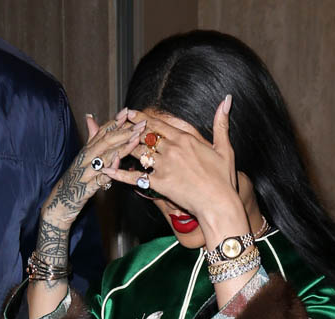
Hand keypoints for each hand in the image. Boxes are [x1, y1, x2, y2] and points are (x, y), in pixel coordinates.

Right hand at [41, 111, 145, 228]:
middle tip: (141, 124)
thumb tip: (90, 118)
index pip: (102, 132)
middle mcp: (85, 158)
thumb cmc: (75, 180)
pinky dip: (109, 170)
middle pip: (106, 141)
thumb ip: (90, 139)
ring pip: (105, 157)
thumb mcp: (83, 158)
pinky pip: (99, 178)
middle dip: (125, 131)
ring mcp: (86, 173)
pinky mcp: (86, 188)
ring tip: (136, 139)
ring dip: (121, 147)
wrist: (59, 202)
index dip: (115, 121)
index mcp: (86, 151)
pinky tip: (118, 163)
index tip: (128, 111)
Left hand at [101, 97, 242, 229]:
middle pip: (145, 136)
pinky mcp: (159, 183)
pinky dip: (120, 173)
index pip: (159, 124)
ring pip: (138, 152)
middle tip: (115, 124)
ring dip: (124, 147)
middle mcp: (172, 149)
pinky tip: (107, 169)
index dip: (142, 118)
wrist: (219, 203)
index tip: (130, 113)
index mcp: (185, 139)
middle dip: (129, 130)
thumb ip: (221, 123)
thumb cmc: (224, 179)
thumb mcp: (224, 148)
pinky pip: (135, 177)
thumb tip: (227, 99)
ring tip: (110, 143)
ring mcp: (164, 166)